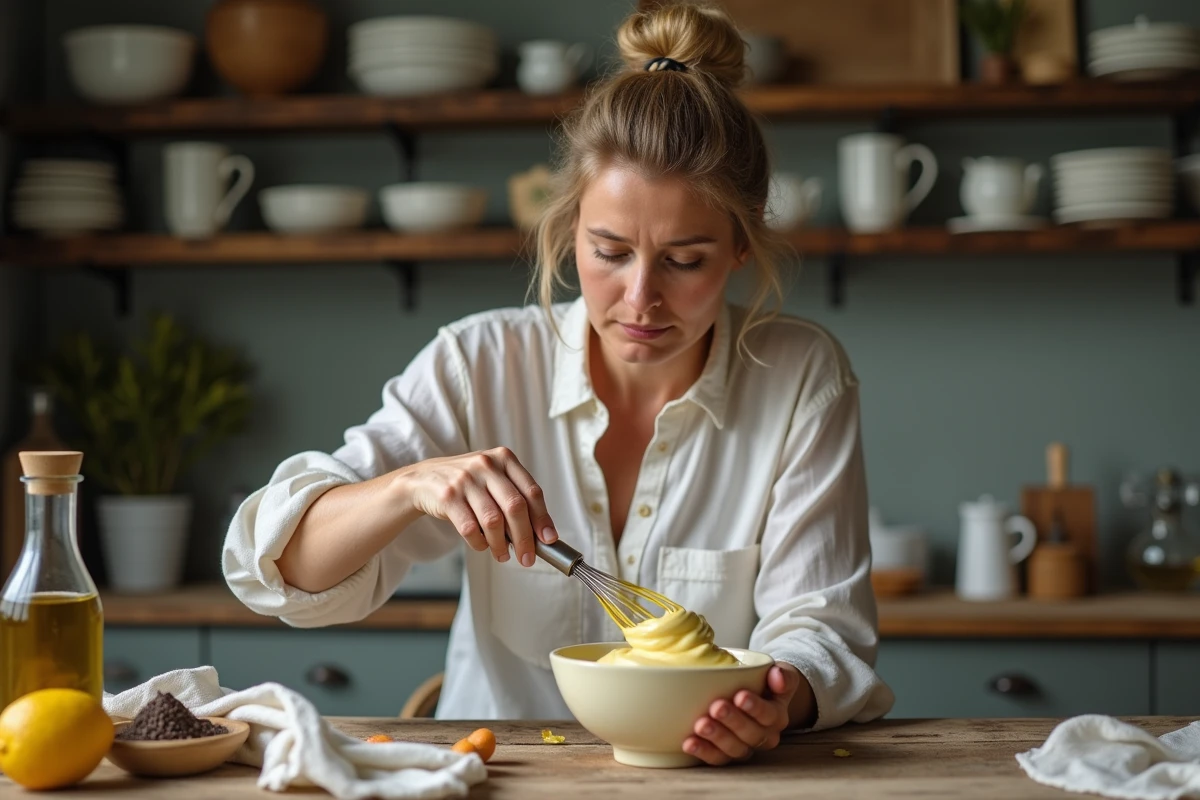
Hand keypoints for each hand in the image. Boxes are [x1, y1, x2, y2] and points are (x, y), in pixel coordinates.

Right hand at [398, 447, 557, 566]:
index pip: (531, 491)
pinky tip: (482, 546)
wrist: (424, 479)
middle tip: (527, 557)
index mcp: (504, 458)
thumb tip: (540, 535)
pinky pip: (470, 528)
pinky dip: (479, 543)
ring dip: (501, 545)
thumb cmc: (468, 484)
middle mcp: (486, 465)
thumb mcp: (493, 479)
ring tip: (503, 556)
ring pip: (493, 520)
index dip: (542, 518)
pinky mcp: (447, 495)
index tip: (548, 539)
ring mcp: (465, 479)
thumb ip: (515, 499)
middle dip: (525, 538)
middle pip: (515, 507)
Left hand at [683, 662, 808, 765]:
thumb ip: (783, 674)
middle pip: (751, 734)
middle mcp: (764, 736)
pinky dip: (703, 751)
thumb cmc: (766, 684)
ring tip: (701, 725)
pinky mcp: (727, 754)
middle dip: (733, 721)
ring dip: (717, 738)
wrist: (757, 698)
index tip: (740, 696)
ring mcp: (745, 747)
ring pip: (734, 748)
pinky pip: (717, 758)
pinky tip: (689, 743)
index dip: (756, 707)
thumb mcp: (780, 673)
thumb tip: (778, 675)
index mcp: (777, 716)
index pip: (769, 715)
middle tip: (717, 707)